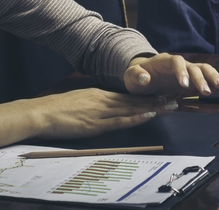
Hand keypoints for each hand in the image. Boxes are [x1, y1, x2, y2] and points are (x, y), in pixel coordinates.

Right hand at [32, 87, 173, 139]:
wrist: (41, 113)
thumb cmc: (58, 109)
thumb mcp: (81, 100)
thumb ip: (96, 103)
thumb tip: (108, 106)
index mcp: (101, 94)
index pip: (130, 96)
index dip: (148, 96)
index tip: (164, 95)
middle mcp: (105, 100)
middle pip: (136, 100)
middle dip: (157, 100)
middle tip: (176, 98)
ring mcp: (101, 111)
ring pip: (133, 108)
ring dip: (153, 107)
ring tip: (170, 106)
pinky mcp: (96, 124)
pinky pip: (120, 120)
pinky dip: (135, 117)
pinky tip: (148, 115)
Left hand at [124, 52, 218, 95]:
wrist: (141, 75)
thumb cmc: (136, 76)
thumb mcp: (130, 76)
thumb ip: (136, 75)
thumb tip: (145, 78)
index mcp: (164, 61)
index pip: (176, 62)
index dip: (182, 72)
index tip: (185, 85)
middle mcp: (178, 63)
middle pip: (193, 65)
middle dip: (201, 77)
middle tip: (207, 91)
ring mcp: (186, 69)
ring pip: (203, 68)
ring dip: (213, 76)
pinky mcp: (190, 76)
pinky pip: (205, 75)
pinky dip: (213, 79)